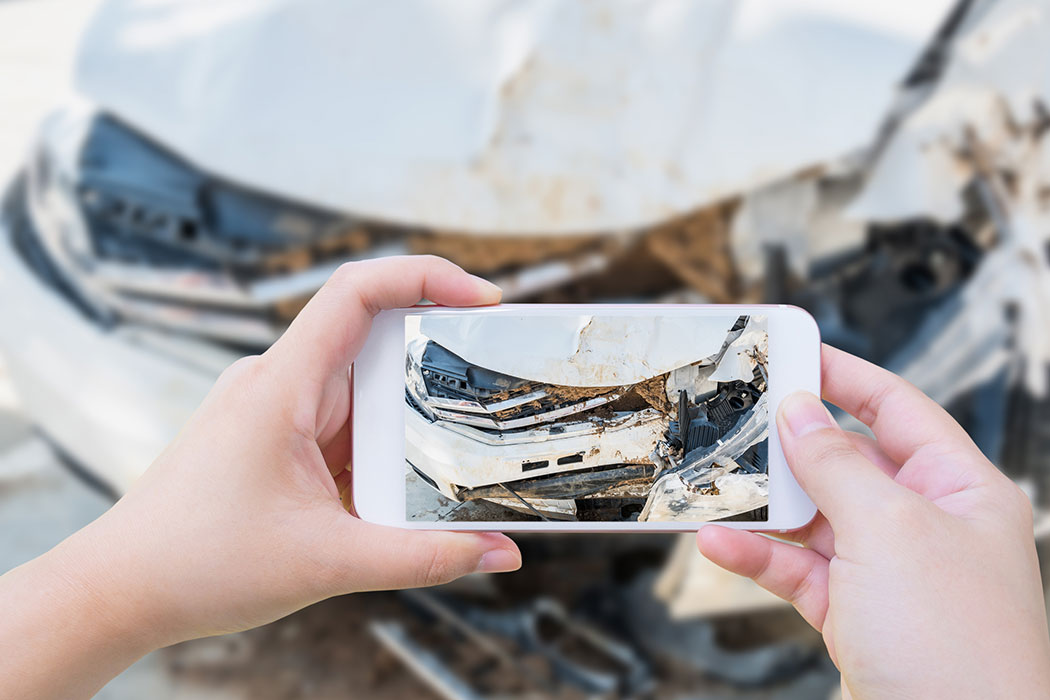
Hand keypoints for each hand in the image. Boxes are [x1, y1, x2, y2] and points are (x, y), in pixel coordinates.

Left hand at [0, 256, 521, 699]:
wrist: (122, 590)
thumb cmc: (195, 564)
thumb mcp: (329, 563)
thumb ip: (423, 558)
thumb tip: (499, 552)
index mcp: (281, 386)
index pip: (357, 291)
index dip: (427, 277)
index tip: (484, 300)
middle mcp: (278, 384)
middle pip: (375, 340)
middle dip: (437, 361)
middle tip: (491, 386)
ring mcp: (276, 410)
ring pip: (364, 390)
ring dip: (408, 417)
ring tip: (449, 456)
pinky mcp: (277, 439)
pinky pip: (345, 424)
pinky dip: (381, 448)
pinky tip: (400, 487)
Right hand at [697, 345, 1049, 698]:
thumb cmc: (958, 649)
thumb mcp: (889, 531)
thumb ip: (836, 465)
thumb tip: (799, 412)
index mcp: (960, 489)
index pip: (897, 409)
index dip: (845, 377)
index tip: (794, 353)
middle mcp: (926, 525)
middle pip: (846, 462)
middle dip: (790, 448)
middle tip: (737, 423)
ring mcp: (888, 571)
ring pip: (813, 518)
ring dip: (763, 508)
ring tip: (715, 488)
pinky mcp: (854, 612)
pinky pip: (797, 569)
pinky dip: (759, 556)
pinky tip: (721, 544)